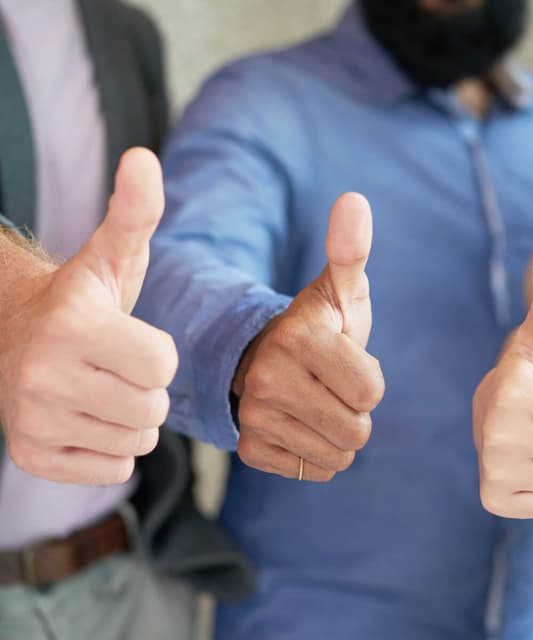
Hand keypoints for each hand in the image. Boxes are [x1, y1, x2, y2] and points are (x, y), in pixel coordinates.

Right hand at [0, 148, 177, 484]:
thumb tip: (145, 159)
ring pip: (137, 441)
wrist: (19, 335)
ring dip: (133, 418)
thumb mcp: (114, 255)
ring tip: (102, 388)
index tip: (129, 337)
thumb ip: (135, 212)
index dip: (158, 352)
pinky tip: (86, 416)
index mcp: (72, 324)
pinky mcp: (32, 457)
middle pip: (153, 406)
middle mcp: (42, 375)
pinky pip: (114, 470)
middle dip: (147, 387)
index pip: (163, 363)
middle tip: (115, 366)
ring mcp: (32, 421)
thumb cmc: (85, 298)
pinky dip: (112, 447)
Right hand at [233, 193, 384, 480]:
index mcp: (297, 337)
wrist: (267, 357)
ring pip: (337, 455)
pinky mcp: (250, 448)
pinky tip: (300, 423)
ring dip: (338, 433)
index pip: (372, 392)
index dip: (369, 380)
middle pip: (357, 430)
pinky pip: (311, 470)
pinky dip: (315, 453)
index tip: (344, 360)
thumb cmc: (318, 326)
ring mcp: (255, 417)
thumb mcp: (339, 289)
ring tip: (317, 402)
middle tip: (331, 385)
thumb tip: (354, 199)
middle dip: (356, 411)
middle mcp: (267, 379)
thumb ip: (350, 250)